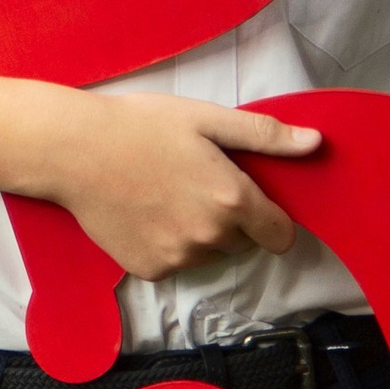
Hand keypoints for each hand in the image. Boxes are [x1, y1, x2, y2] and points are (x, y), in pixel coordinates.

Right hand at [24, 88, 321, 279]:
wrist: (74, 151)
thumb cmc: (141, 126)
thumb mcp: (206, 118)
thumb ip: (264, 136)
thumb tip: (315, 143)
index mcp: (232, 200)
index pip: (281, 235)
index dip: (271, 218)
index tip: (251, 200)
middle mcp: (210, 237)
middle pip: (243, 243)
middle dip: (231, 220)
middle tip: (196, 184)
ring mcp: (178, 258)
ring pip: (208, 254)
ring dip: (199, 233)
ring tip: (165, 195)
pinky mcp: (149, 270)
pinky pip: (175, 262)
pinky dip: (167, 244)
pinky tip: (144, 213)